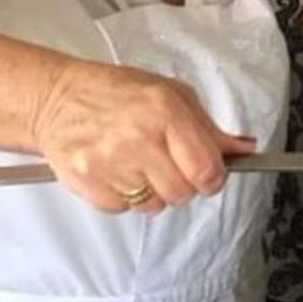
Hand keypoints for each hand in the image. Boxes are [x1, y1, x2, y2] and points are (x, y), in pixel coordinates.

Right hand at [31, 60, 255, 214]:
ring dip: (152, 191)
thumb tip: (245, 150)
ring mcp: (110, 162)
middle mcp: (139, 137)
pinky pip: (123, 210)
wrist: (57, 97)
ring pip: (154, 206)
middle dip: (182, 184)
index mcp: (165, 111)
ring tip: (137, 162)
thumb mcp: (171, 95)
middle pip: (183, 193)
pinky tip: (116, 169)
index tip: (209, 174)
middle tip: (167, 163)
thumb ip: (209, 128)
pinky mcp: (86, 182)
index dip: (213, 178)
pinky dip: (124, 196)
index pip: (207, 169)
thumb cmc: (116, 92)